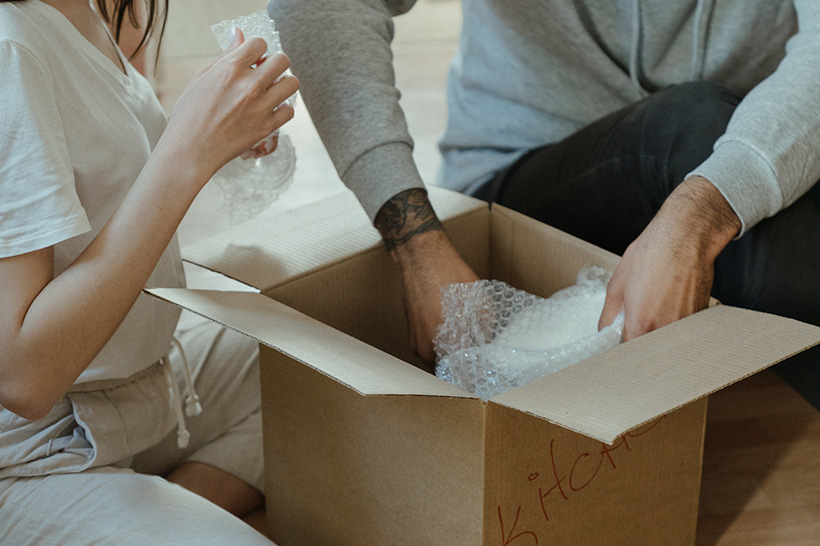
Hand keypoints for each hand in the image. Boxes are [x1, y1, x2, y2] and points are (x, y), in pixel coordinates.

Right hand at [157, 30, 298, 180]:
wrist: (191, 150)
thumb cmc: (191, 114)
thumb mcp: (202, 78)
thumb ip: (225, 56)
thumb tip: (239, 34)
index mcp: (230, 68)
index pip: (259, 43)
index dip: (257, 50)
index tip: (254, 58)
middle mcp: (249, 85)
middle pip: (282, 60)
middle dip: (275, 63)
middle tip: (266, 73)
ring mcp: (260, 107)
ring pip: (292, 83)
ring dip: (283, 84)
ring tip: (271, 91)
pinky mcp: (267, 127)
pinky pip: (290, 110)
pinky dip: (282, 109)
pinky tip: (270, 110)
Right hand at [375, 189, 478, 367]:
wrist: (423, 257)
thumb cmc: (451, 277)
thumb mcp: (480, 307)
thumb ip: (484, 333)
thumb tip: (488, 347)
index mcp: (445, 347)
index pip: (461, 376)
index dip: (475, 375)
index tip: (486, 373)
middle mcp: (427, 350)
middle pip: (448, 370)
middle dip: (463, 368)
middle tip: (480, 362)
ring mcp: (416, 342)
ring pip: (438, 359)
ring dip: (452, 356)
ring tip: (469, 348)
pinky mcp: (412, 332)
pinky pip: (430, 346)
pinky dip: (442, 345)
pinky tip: (455, 333)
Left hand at [599, 176, 740, 340]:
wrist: (685, 238)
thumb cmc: (650, 255)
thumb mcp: (617, 284)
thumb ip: (608, 314)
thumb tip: (603, 330)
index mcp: (641, 324)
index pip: (628, 354)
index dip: (621, 352)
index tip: (617, 347)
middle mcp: (665, 330)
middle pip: (649, 351)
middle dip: (640, 345)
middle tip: (634, 328)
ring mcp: (685, 325)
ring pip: (667, 341)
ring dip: (658, 334)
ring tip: (654, 310)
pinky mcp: (700, 317)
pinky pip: (683, 330)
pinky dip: (674, 324)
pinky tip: (669, 304)